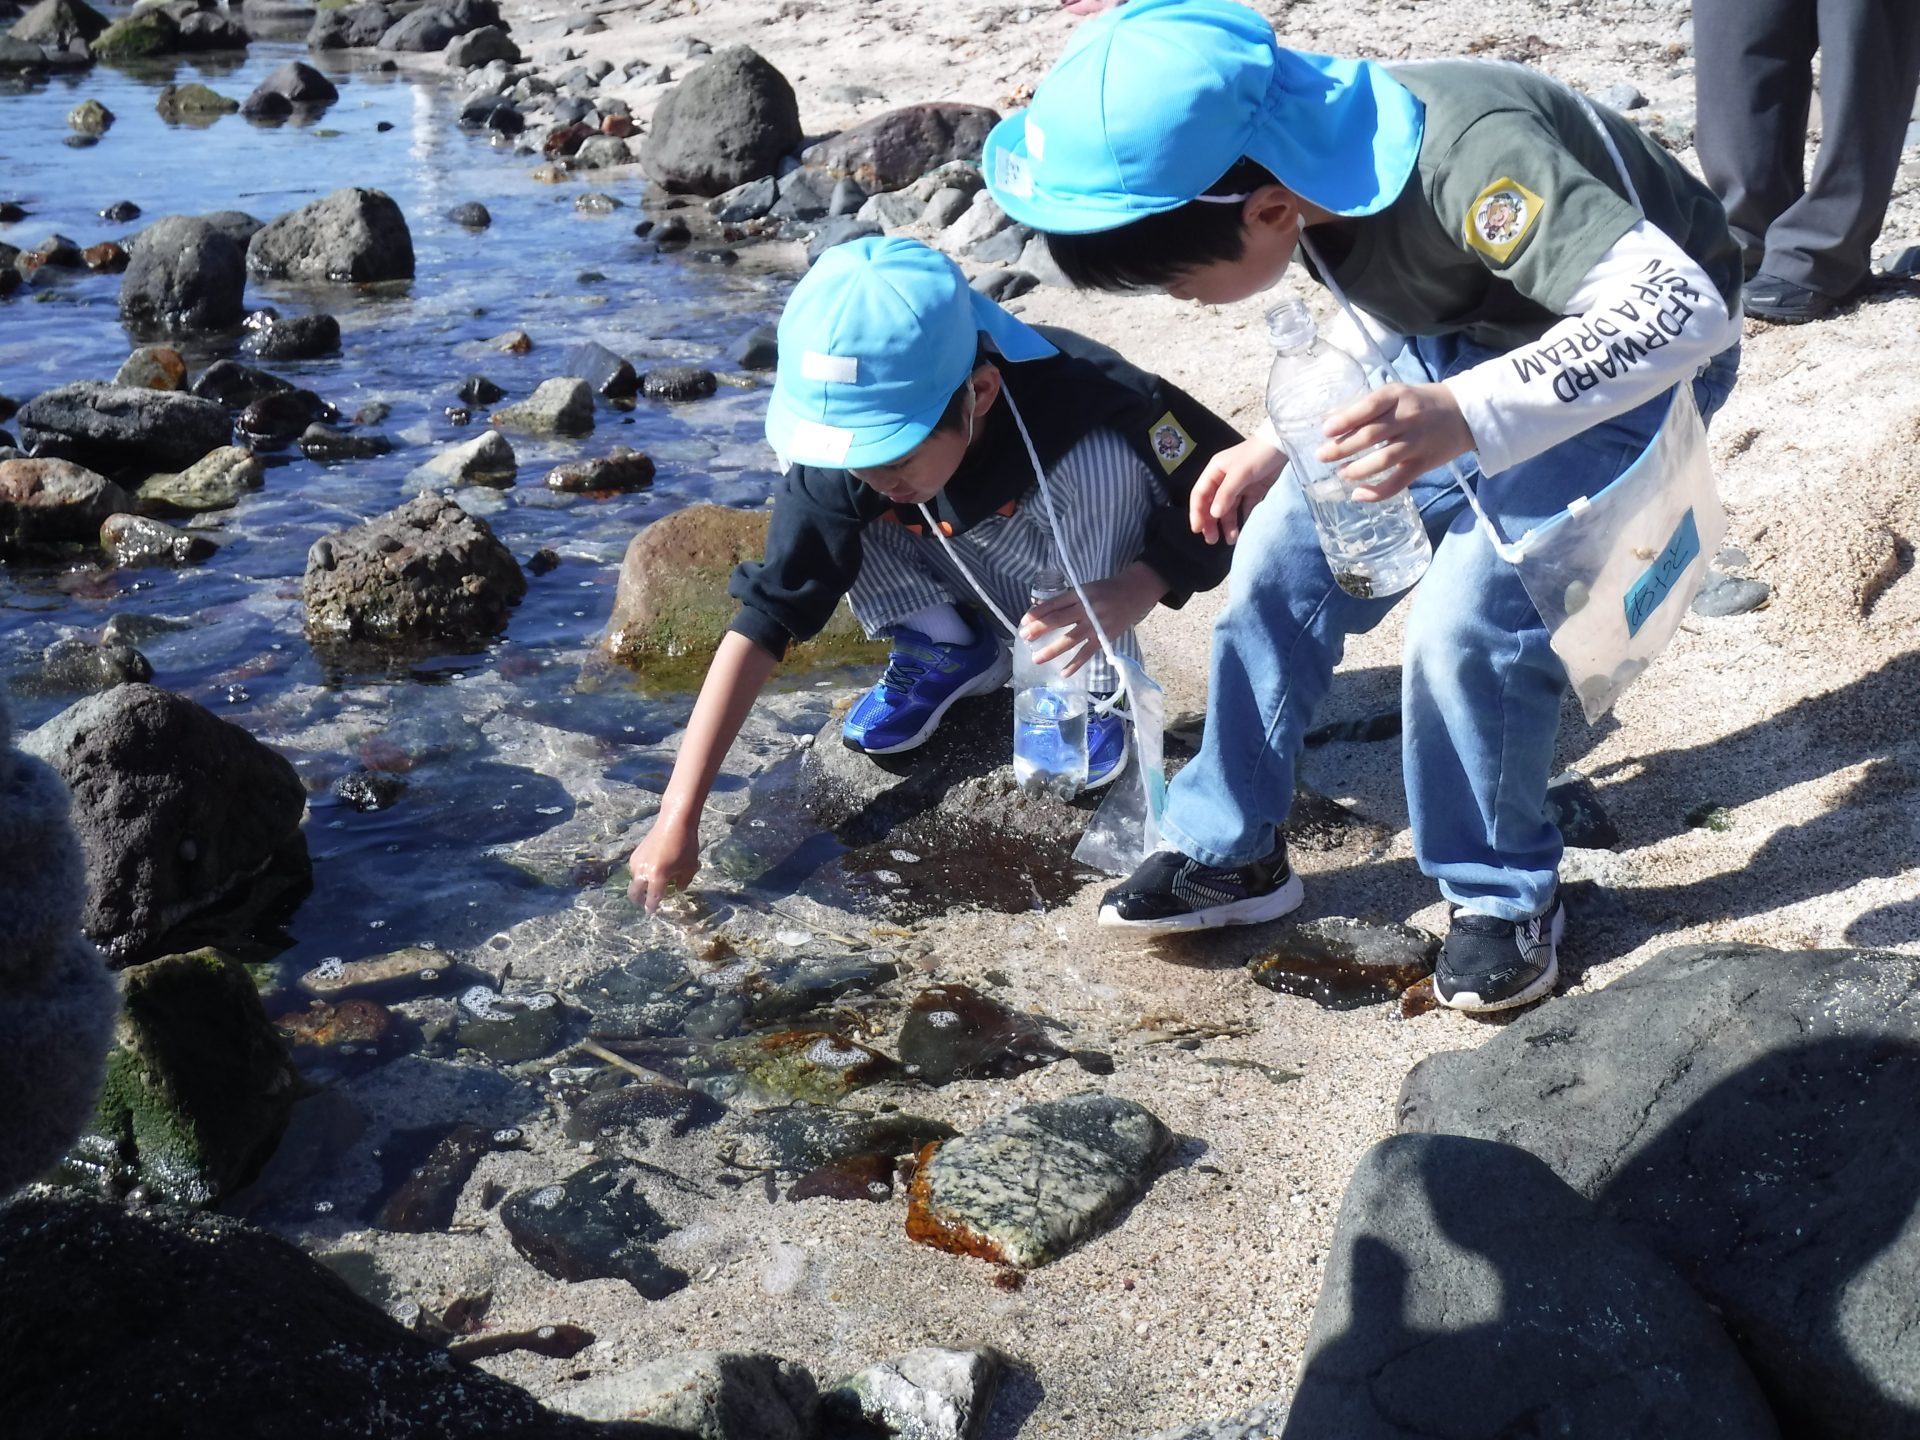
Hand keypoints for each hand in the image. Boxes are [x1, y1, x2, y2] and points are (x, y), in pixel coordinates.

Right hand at [628, 816, 698, 912]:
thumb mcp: (690, 867)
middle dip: (639, 900)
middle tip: (645, 903)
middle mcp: (643, 871)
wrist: (675, 822)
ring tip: (653, 884)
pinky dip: (641, 874)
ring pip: (635, 881)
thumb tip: (676, 889)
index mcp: (657, 877)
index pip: (652, 898)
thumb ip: (682, 882)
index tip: (651, 911)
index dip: (652, 906)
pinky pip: (636, 870)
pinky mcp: (635, 854)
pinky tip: (652, 870)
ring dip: (641, 886)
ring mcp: (637, 862)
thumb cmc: (686, 845)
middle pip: (634, 893)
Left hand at [1017, 562, 1168, 677]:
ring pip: (1070, 639)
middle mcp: (1086, 609)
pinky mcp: (1104, 638)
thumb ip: (1066, 600)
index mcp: (1079, 595)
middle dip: (1039, 629)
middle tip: (1023, 637)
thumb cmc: (1106, 591)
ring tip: (1037, 658)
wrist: (1133, 593)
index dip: (1037, 613)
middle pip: (1058, 620)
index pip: (1054, 604)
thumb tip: (1040, 610)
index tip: (1023, 621)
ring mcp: (1096, 625)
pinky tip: (1063, 673)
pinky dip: (1075, 664)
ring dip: (1052, 650)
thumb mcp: (1085, 589)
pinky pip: (1087, 653)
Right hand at [1189, 435, 1287, 543]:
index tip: (1198, 530)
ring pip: (1228, 509)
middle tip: (1212, 540)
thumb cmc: (1257, 455)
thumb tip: (1213, 515)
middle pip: (1212, 504)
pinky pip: (1244, 509)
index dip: (1196, 512)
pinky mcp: (1254, 491)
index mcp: (1214, 471)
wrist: (1284, 445)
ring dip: (1228, 524)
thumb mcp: (1240, 473)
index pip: (1200, 494)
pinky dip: (1243, 520)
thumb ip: (1226, 494)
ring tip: (1232, 539)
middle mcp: (1224, 480)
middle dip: (1211, 522)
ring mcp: (1239, 486)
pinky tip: (1243, 531)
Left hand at [1318, 382, 1472, 499]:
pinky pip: (1398, 482)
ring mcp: (1417, 442)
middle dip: (1342, 447)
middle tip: (1322, 456)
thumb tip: (1328, 421)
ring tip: (1341, 474)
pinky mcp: (1423, 463)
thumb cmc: (1421, 403)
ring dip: (1358, 470)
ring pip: (1383, 459)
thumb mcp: (1396, 395)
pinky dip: (1377, 492)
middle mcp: (1407, 418)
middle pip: (1371, 435)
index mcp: (1397, 396)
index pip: (1369, 407)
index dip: (1345, 419)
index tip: (1325, 430)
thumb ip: (1366, 408)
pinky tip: (1358, 495)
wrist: (1465, 413)